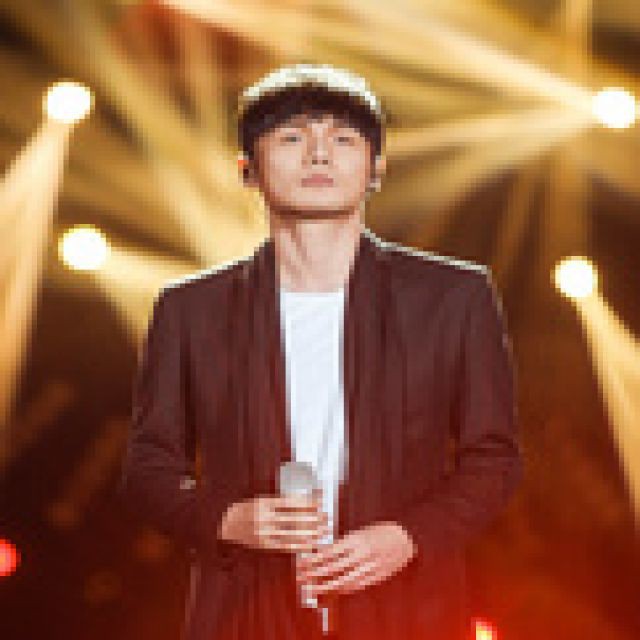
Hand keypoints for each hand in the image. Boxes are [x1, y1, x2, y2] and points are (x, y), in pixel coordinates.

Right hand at [218, 489, 330, 552]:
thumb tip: (303, 500)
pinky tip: (309, 545)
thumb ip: (278, 502)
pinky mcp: (263, 545)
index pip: (290, 502)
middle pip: (294, 518)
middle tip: (325, 517)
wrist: (225, 525)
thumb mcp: (260, 500)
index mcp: (264, 503)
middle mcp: (264, 518)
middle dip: (312, 518)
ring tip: (322, 531)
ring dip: (309, 533)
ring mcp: (263, 533)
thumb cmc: (245, 510)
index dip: (306, 503)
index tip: (319, 503)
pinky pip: (284, 546)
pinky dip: (298, 545)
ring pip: (291, 533)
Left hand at [295, 521, 416, 597]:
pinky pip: (356, 585)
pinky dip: (344, 589)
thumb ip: (345, 543)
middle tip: (303, 577)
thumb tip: (326, 551)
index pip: (330, 551)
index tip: (304, 562)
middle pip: (333, 567)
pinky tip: (335, 590)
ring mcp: (368, 568)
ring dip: (326, 585)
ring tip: (314, 589)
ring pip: (343, 580)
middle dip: (315, 573)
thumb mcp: (361, 532)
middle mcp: (361, 555)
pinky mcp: (375, 577)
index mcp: (356, 540)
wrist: (405, 538)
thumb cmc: (382, 532)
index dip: (315, 558)